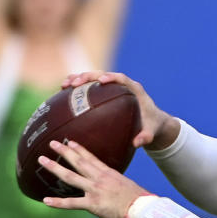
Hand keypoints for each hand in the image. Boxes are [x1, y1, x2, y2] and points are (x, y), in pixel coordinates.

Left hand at [39, 139, 149, 217]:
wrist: (142, 209)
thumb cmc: (140, 200)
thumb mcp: (127, 186)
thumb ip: (116, 185)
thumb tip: (114, 188)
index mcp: (109, 173)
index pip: (91, 158)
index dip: (79, 149)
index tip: (70, 142)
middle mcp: (100, 179)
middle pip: (78, 162)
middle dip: (64, 152)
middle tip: (51, 143)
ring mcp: (95, 190)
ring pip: (70, 176)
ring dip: (55, 168)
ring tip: (42, 160)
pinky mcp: (93, 204)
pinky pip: (71, 203)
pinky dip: (58, 203)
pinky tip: (46, 201)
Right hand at [61, 71, 179, 148]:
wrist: (153, 122)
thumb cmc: (152, 126)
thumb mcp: (151, 133)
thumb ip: (145, 137)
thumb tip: (137, 143)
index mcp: (134, 90)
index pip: (122, 79)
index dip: (111, 77)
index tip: (101, 81)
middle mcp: (122, 85)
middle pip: (103, 74)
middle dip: (88, 76)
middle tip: (75, 83)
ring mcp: (112, 87)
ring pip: (93, 78)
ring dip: (79, 78)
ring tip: (64, 85)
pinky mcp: (105, 93)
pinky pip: (90, 88)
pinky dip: (78, 89)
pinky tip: (63, 94)